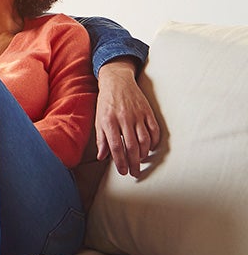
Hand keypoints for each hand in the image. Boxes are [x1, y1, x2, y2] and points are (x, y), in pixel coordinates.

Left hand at [95, 58, 160, 177]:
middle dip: (134, 163)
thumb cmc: (105, 103)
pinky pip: (154, 130)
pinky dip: (154, 142)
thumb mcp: (98, 120)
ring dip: (144, 154)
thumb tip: (102, 157)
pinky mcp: (148, 111)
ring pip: (145, 140)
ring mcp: (138, 115)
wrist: (117, 81)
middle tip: (135, 173)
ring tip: (140, 161)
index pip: (116, 147)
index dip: (120, 162)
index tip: (123, 172)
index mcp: (109, 122)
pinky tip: (150, 148)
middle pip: (132, 146)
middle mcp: (124, 119)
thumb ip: (101, 139)